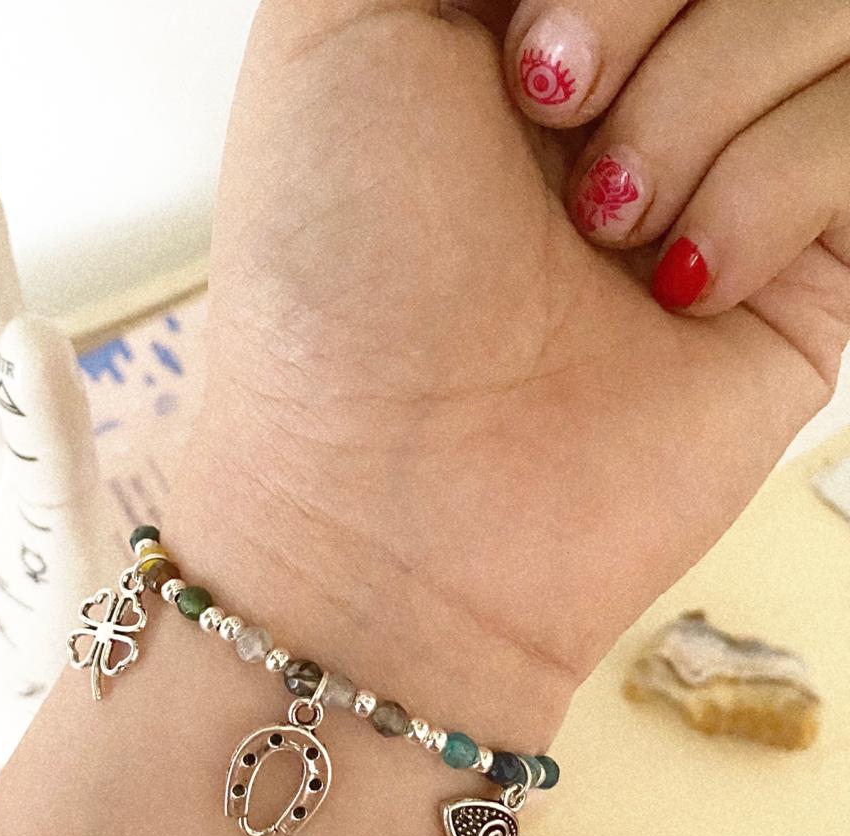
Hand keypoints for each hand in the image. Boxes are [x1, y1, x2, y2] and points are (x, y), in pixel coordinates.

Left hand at [166, 0, 849, 750]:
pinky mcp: (804, 269)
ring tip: (601, 231)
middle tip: (555, 120)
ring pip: (824, 16)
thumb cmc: (332, 281)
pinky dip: (769, 189)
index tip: (521, 55)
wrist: (390, 490)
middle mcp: (638, 83)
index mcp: (527, 19)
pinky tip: (676, 287)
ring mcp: (726, 170)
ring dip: (696, 107)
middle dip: (645, 10)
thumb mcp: (332, 31)